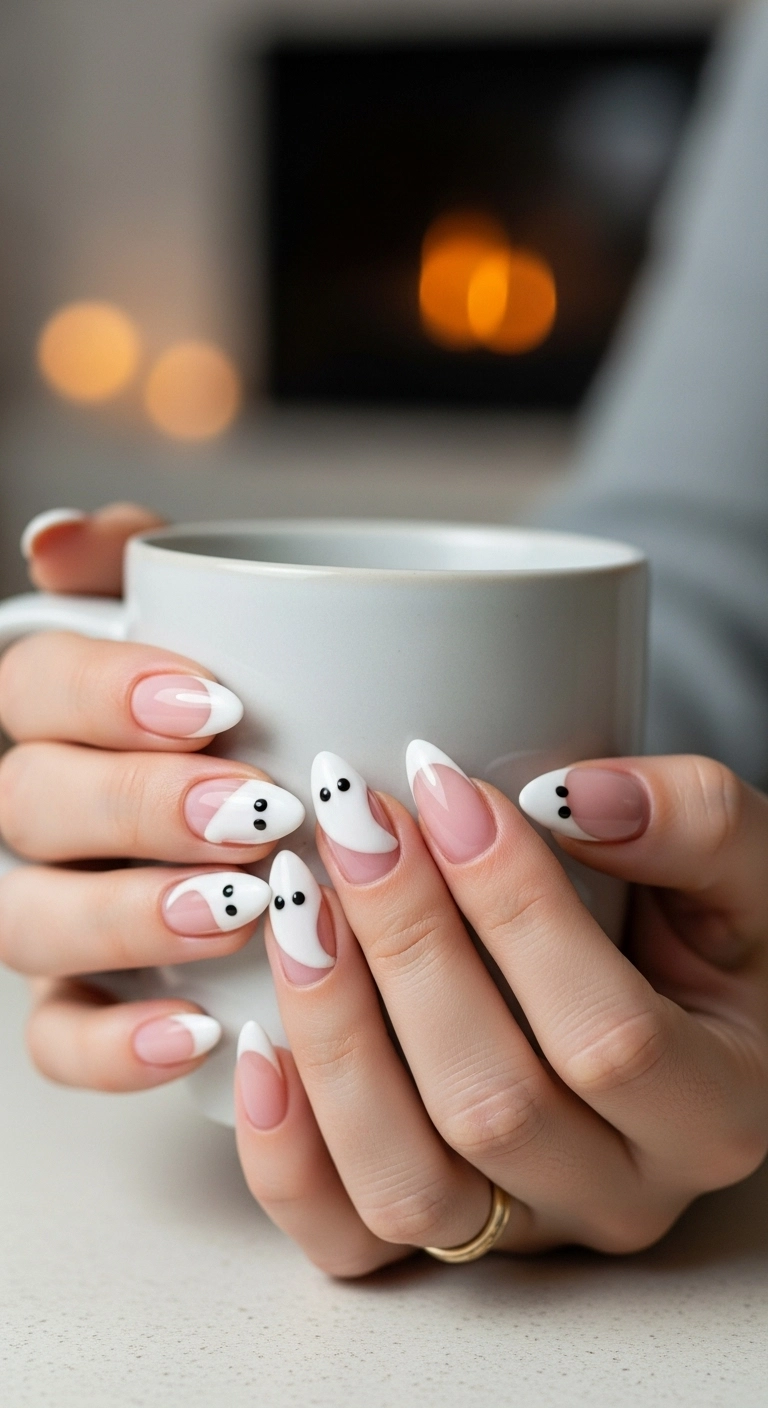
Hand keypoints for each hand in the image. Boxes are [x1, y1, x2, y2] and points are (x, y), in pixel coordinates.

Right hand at [0, 505, 304, 1088]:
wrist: (365, 819)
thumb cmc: (307, 705)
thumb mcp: (265, 616)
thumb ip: (161, 562)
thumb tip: (57, 537)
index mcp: (78, 709)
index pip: (37, 685)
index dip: (105, 693)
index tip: (218, 704)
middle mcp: (54, 809)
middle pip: (30, 803)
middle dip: (136, 806)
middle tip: (253, 812)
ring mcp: (62, 910)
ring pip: (26, 921)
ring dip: (121, 917)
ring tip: (237, 914)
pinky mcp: (91, 1005)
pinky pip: (58, 1038)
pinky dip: (112, 1043)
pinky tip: (197, 1031)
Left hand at [233, 746, 767, 1275]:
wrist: (680, 1001)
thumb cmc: (710, 930)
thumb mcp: (744, 867)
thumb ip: (694, 821)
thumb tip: (566, 797)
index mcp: (713, 1111)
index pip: (607, 1037)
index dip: (516, 910)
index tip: (447, 790)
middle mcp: (619, 1193)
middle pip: (491, 1105)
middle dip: (407, 945)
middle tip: (355, 822)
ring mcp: (520, 1224)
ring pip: (408, 1184)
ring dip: (334, 1035)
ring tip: (296, 904)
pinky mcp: (438, 1234)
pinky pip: (345, 1236)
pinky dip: (286, 1151)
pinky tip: (258, 1039)